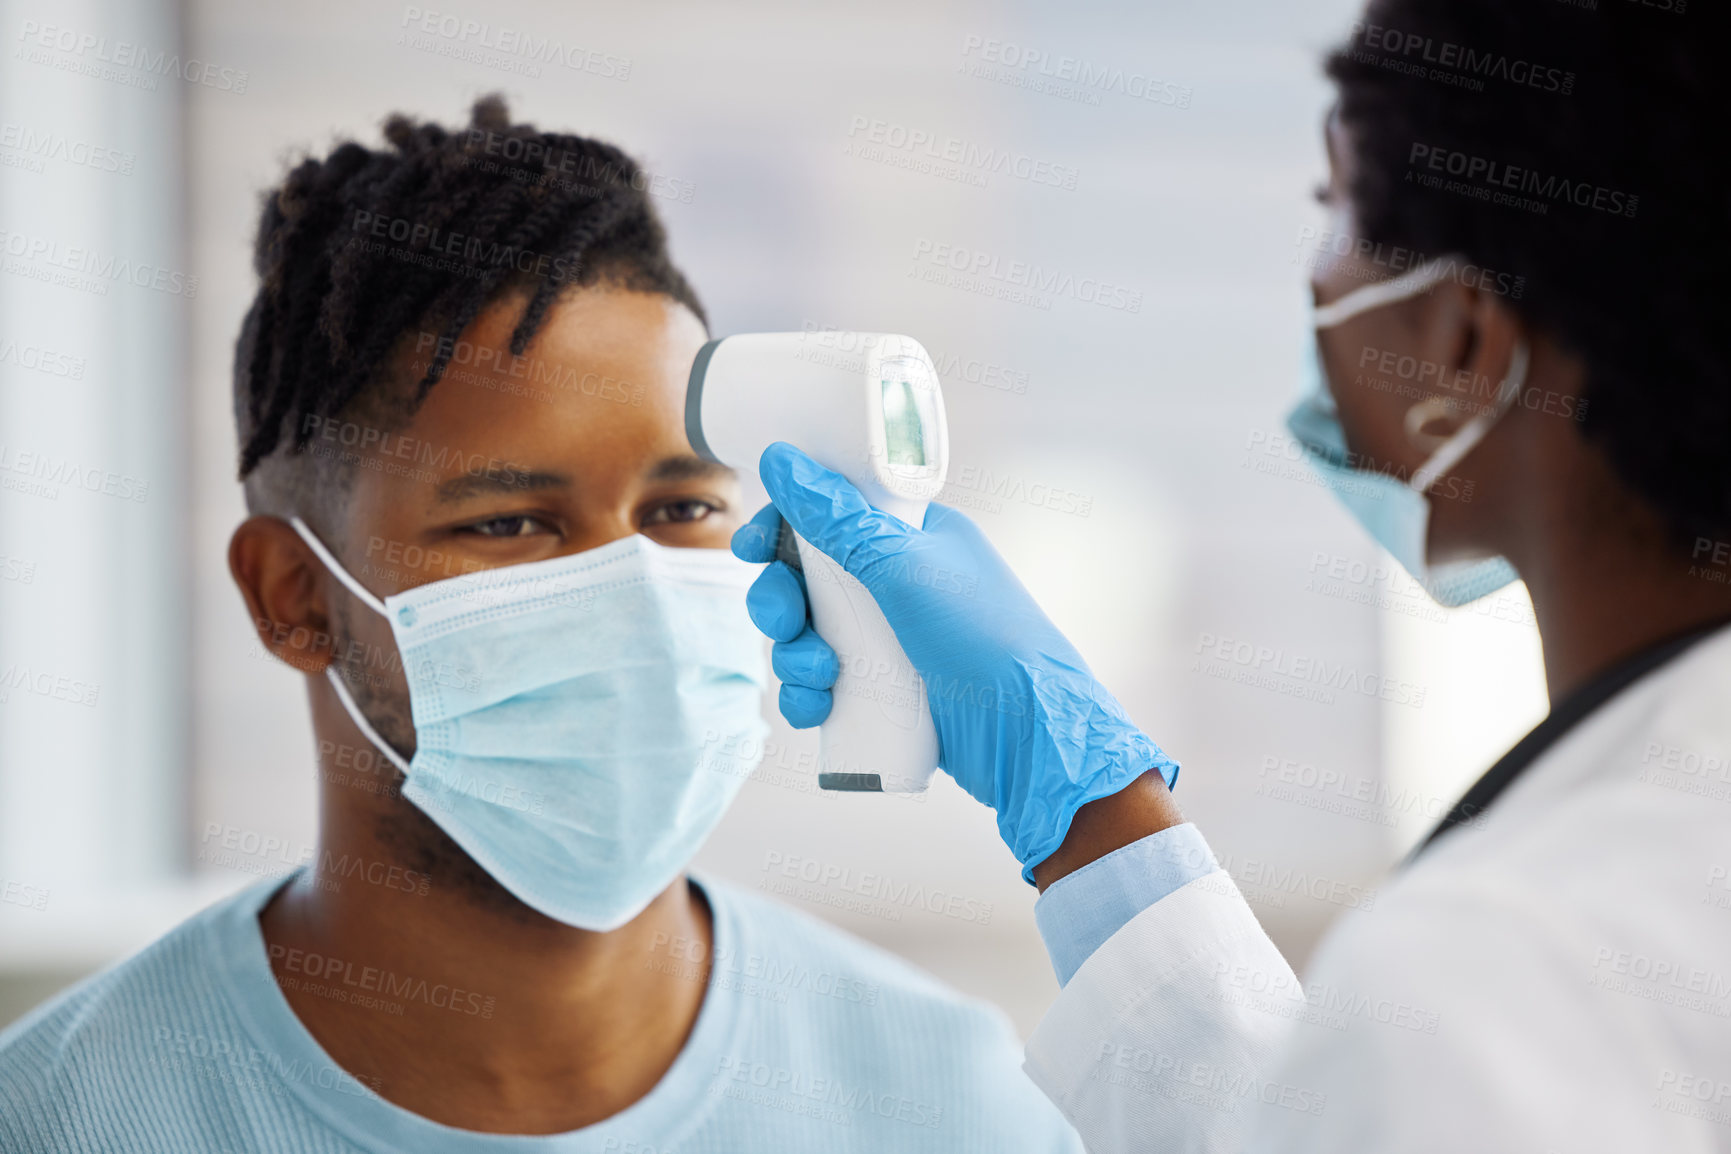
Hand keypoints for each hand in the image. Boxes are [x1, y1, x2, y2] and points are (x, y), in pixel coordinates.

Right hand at [731, 442, 1177, 880]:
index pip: (828, 516)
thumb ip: (839, 519)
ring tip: (818, 677)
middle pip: (804, 580)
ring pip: (806, 636)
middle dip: (780, 603)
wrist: (1031, 739)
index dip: (782, 530)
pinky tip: (817, 709)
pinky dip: (808, 696)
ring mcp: (890, 641)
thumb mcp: (905, 569)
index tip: (752, 549)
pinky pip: (822, 685)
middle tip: (784, 622)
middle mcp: (897, 584)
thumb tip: (780, 459)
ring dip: (793, 657)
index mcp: (910, 538)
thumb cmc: (984, 639)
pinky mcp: (884, 693)